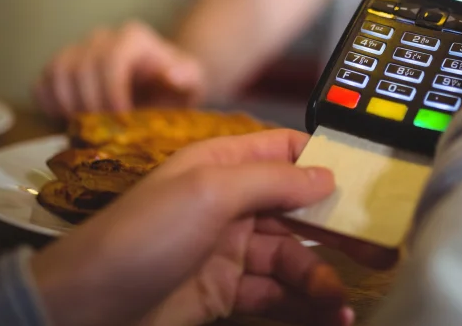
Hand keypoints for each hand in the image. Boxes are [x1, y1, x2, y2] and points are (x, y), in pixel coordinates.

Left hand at [31, 129, 352, 325]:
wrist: (81, 309)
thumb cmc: (137, 237)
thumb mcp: (207, 193)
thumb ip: (270, 181)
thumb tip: (326, 175)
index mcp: (221, 164)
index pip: (284, 151)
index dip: (326, 160)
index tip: (369, 176)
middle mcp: (228, 203)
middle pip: (297, 208)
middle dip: (337, 226)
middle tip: (380, 245)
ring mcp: (227, 250)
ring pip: (290, 256)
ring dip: (320, 276)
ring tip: (342, 300)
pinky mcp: (223, 293)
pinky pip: (275, 293)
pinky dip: (303, 303)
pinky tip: (328, 313)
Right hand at [34, 21, 204, 116]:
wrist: (160, 84)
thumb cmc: (176, 85)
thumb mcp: (192, 82)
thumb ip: (186, 77)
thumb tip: (173, 75)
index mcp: (133, 37)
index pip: (110, 59)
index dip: (111, 92)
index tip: (121, 119)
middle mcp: (101, 37)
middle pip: (80, 67)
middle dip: (90, 104)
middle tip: (103, 131)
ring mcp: (77, 50)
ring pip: (55, 71)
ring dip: (66, 104)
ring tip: (85, 127)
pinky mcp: (60, 67)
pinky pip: (41, 83)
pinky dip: (49, 105)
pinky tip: (68, 121)